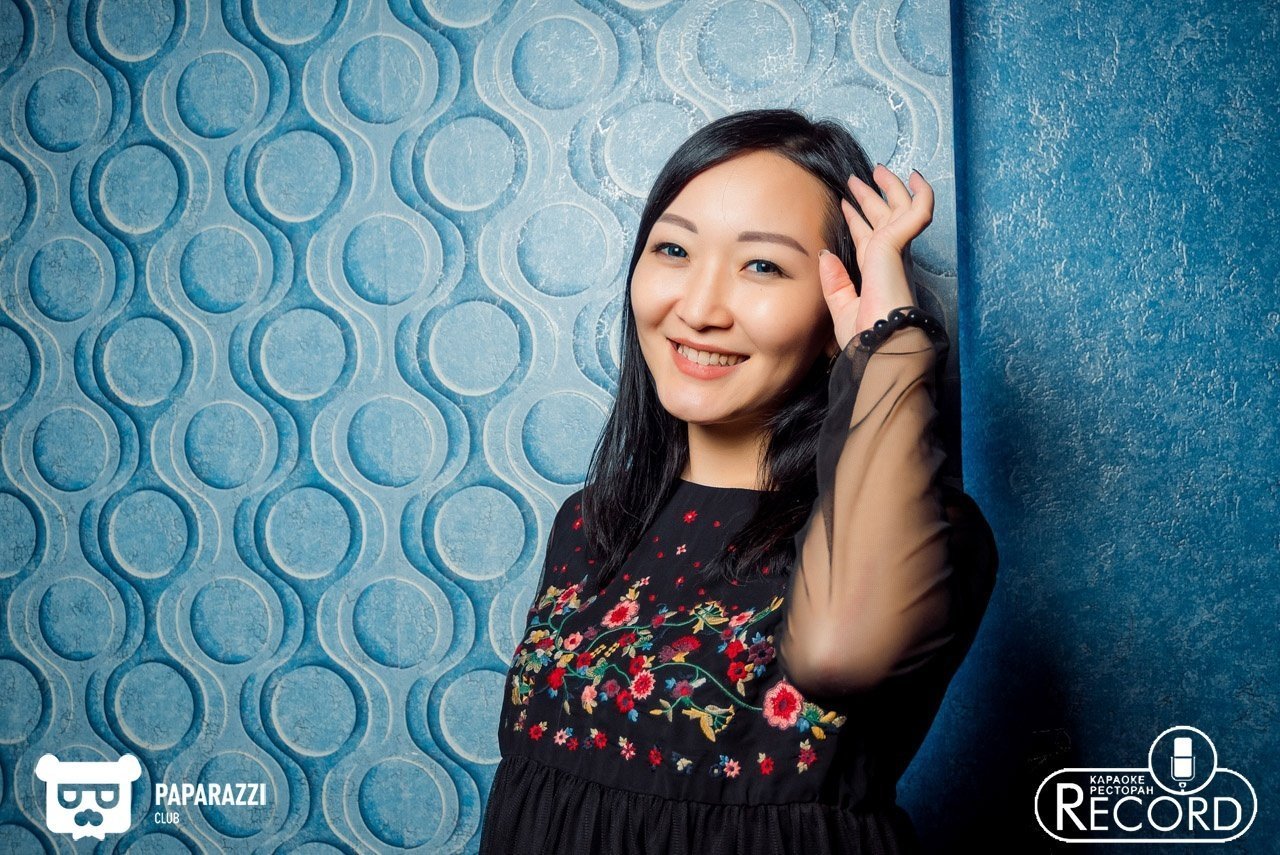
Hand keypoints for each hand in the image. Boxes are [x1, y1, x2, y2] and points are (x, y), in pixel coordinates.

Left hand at [819, 165, 933, 350]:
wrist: (881, 349)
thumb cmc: (867, 340)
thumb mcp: (841, 309)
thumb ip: (834, 282)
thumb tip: (825, 255)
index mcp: (877, 275)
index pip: (868, 241)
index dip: (858, 221)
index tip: (847, 205)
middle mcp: (889, 262)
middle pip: (883, 220)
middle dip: (872, 197)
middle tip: (859, 178)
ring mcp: (896, 253)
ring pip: (899, 209)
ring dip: (889, 187)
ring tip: (877, 169)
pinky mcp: (897, 246)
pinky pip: (917, 211)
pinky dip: (920, 194)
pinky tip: (915, 178)